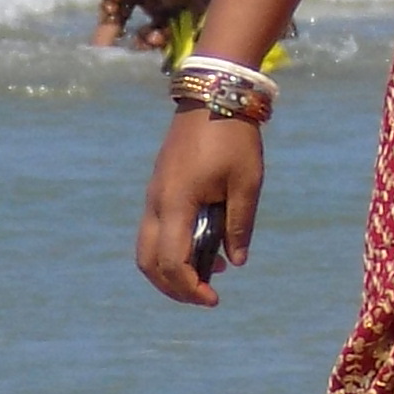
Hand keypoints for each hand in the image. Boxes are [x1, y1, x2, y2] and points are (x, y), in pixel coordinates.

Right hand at [138, 108, 262, 306]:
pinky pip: (155, 228)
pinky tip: (205, 246)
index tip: (214, 299)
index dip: (190, 288)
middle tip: (205, 296)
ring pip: (146, 247)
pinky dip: (172, 248)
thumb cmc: (234, 137)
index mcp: (177, 202)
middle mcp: (157, 201)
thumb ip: (239, 226)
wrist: (214, 94)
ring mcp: (154, 193)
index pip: (172, 262)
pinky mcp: (160, 186)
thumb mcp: (247, 184)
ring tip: (210, 274)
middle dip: (172, 287)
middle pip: (147, 262)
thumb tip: (236, 261)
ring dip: (171, 268)